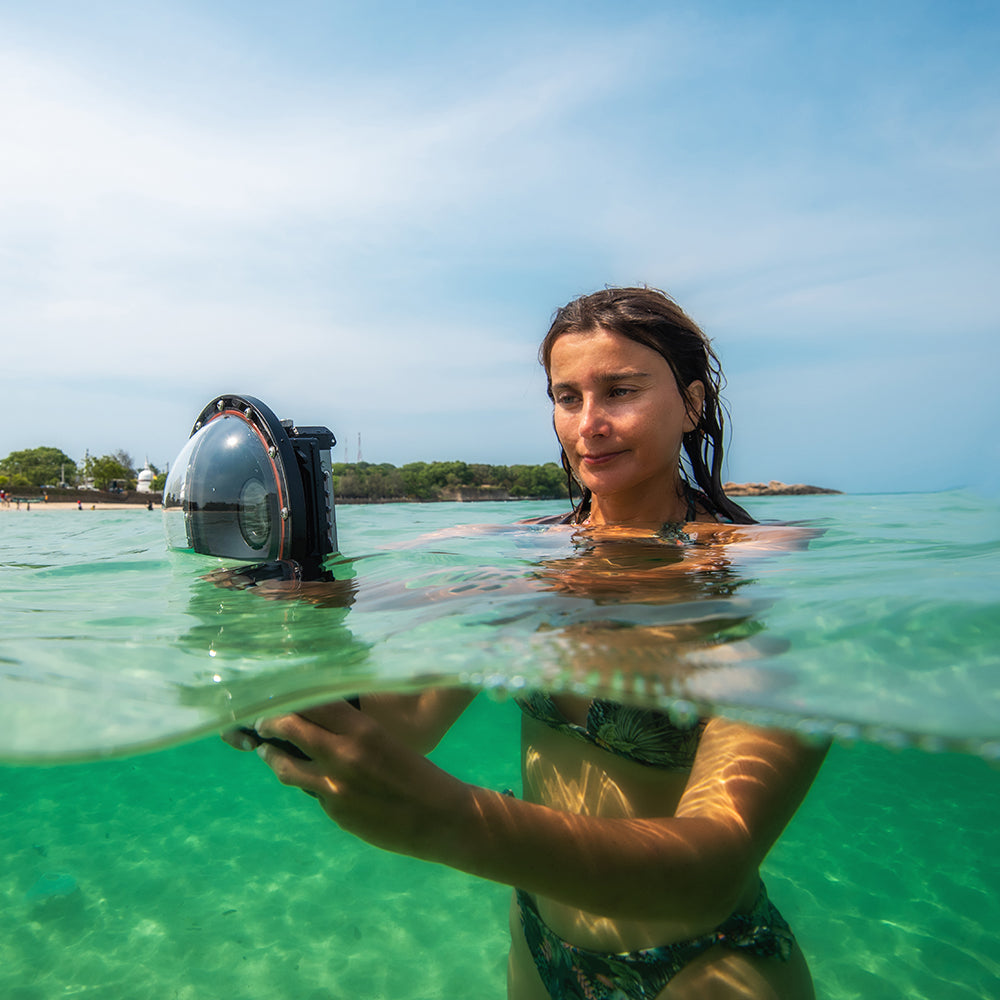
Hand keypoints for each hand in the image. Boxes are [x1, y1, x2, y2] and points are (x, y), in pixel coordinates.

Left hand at [253, 702, 473, 862]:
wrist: (439, 817)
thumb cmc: (417, 774)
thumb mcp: (385, 741)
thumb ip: (350, 733)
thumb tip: (314, 726)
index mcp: (362, 730)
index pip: (313, 702)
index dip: (289, 697)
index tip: (276, 697)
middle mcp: (343, 754)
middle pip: (290, 729)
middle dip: (270, 724)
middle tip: (262, 722)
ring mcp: (334, 786)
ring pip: (285, 767)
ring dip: (272, 757)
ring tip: (267, 752)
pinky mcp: (333, 812)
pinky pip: (308, 792)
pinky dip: (306, 784)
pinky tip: (311, 781)